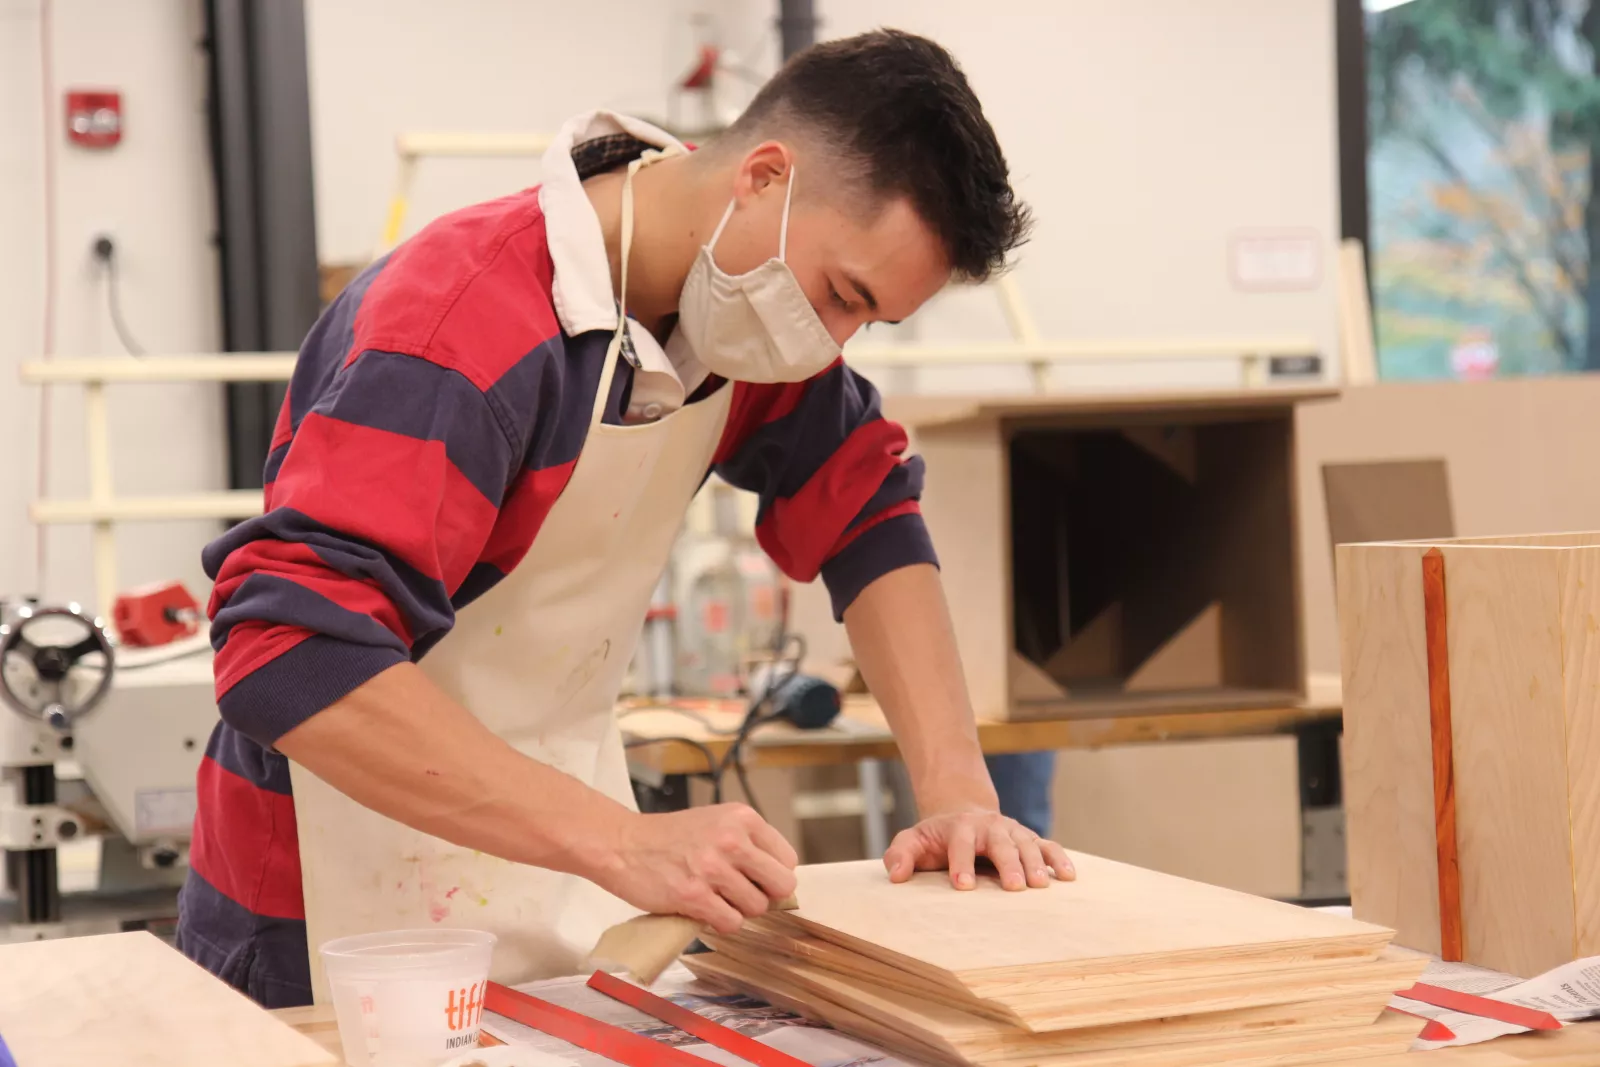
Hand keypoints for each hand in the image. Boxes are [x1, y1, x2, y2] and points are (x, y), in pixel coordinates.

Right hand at [594, 803, 797, 933]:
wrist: (623, 844)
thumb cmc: (670, 837)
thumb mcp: (716, 822)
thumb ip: (748, 843)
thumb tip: (780, 880)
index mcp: (742, 818)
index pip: (787, 859)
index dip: (773, 875)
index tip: (756, 880)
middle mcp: (732, 839)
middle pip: (781, 884)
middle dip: (764, 895)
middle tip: (740, 894)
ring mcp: (712, 867)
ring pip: (756, 907)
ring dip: (739, 910)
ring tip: (716, 899)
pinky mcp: (694, 895)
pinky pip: (731, 923)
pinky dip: (721, 923)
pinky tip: (704, 910)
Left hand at [883, 807, 1075, 890]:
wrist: (962, 814)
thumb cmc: (936, 838)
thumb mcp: (913, 840)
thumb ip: (901, 854)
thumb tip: (896, 876)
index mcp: (959, 827)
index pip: (960, 844)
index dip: (962, 863)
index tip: (964, 887)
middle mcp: (989, 827)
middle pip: (1000, 843)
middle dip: (1008, 864)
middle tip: (1014, 887)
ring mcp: (1012, 831)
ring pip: (1026, 844)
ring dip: (1035, 863)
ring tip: (1041, 886)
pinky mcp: (1029, 839)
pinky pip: (1047, 846)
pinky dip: (1059, 859)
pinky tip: (1069, 876)